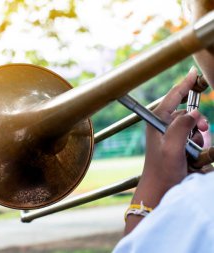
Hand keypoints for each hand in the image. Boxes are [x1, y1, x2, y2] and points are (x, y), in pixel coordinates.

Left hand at [125, 67, 208, 233]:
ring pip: (192, 126)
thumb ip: (182, 126)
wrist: (161, 188)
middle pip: (186, 112)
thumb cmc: (162, 169)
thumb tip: (194, 112)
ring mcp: (169, 135)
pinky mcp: (176, 144)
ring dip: (198, 135)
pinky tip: (193, 155)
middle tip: (202, 130)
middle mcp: (162, 125)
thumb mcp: (172, 147)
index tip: (194, 73)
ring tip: (194, 149)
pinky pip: (193, 137)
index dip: (184, 84)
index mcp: (156, 122)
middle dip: (197, 121)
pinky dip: (197, 144)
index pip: (172, 97)